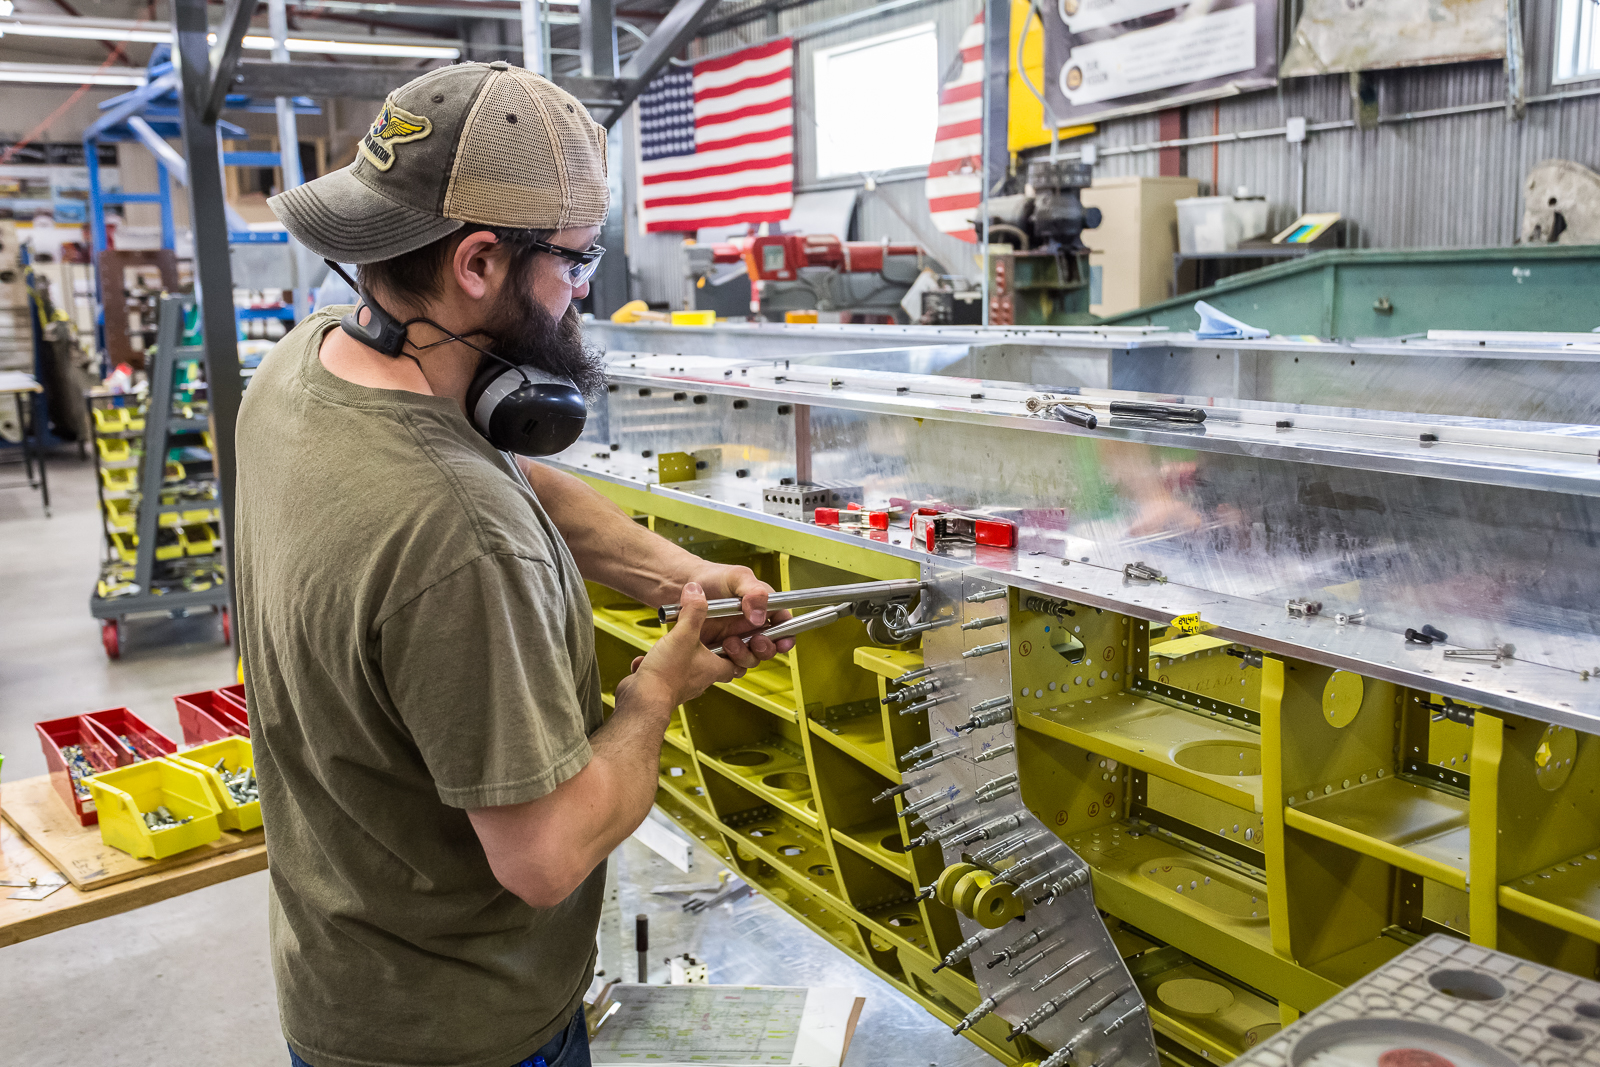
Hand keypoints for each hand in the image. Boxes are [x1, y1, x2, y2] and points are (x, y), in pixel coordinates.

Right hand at [625, 583, 739, 708]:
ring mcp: (682, 685)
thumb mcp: (684, 635)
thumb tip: (696, 591)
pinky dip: (658, 665)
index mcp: (714, 669)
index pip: (737, 662)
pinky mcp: (664, 688)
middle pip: (713, 665)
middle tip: (700, 636)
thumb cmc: (667, 675)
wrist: (642, 701)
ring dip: (680, 656)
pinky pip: (665, 674)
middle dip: (707, 650)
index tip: (732, 636)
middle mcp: (700, 680)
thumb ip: (693, 612)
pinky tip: (648, 658)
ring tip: (671, 643)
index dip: (739, 650)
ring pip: (688, 669)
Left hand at [678, 562, 793, 669]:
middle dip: (766, 648)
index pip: (783, 623)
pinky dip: (729, 665)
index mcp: (761, 606)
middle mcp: (751, 625)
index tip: (783, 640)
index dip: (787, 634)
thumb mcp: (737, 576)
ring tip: (730, 643)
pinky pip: (732, 666)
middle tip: (755, 641)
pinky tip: (720, 653)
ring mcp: (736, 638)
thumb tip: (760, 616)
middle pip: (770, 646)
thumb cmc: (711, 577)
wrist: (682, 587)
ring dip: (745, 656)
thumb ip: (754, 592)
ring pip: (752, 659)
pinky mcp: (720, 650)